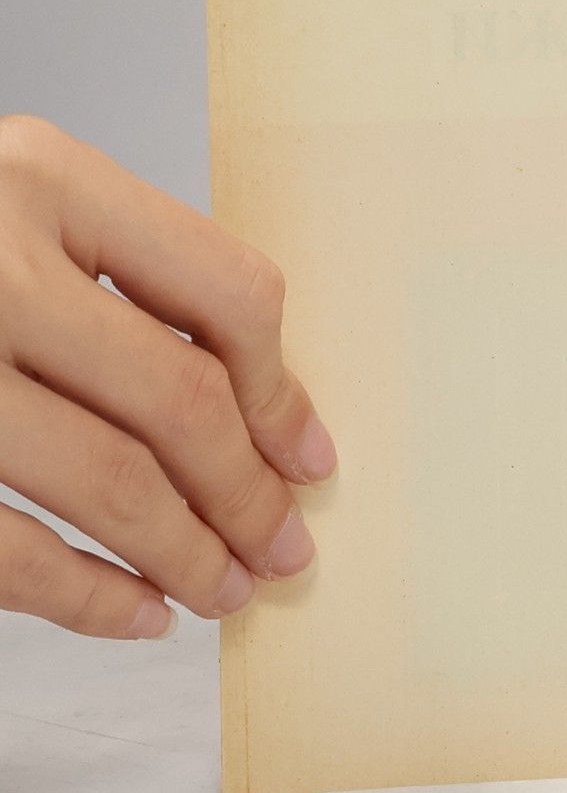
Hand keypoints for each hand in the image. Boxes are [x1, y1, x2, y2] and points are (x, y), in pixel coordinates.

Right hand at [0, 117, 332, 639]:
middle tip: (283, 550)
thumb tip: (263, 411)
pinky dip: (84, 595)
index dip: (283, 389)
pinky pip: (4, 547)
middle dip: (247, 494)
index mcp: (41, 178)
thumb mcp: (14, 206)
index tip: (310, 457)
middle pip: (180, 400)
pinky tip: (135, 614)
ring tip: (223, 590)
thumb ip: (116, 277)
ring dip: (184, 552)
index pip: (225, 290)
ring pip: (106, 481)